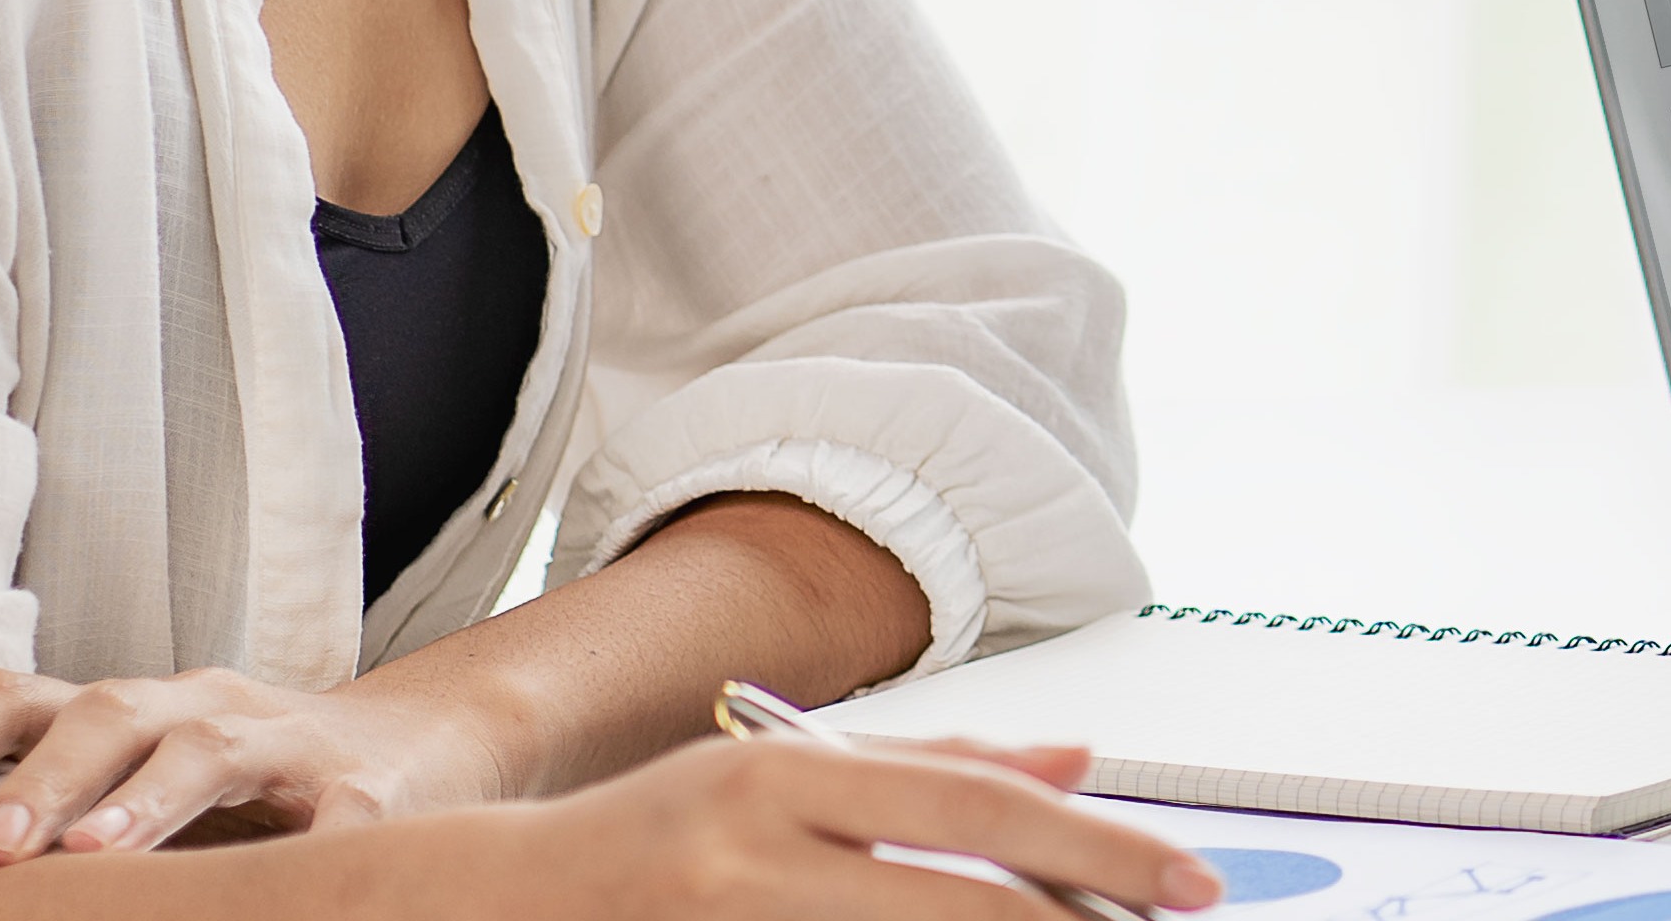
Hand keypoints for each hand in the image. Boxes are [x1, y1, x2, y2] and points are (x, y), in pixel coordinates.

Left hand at [0, 665, 501, 859]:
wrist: (429, 739)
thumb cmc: (252, 780)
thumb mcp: (147, 782)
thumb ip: (57, 814)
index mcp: (131, 712)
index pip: (20, 698)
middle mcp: (198, 708)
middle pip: (109, 711)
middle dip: (42, 778)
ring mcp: (285, 742)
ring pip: (208, 749)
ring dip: (147, 799)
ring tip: (97, 854)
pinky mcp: (366, 789)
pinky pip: (339, 814)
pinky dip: (311, 843)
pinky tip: (290, 874)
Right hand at [473, 736, 1226, 916]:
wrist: (484, 907)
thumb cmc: (650, 841)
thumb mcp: (779, 775)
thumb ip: (929, 769)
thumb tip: (1077, 763)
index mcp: (781, 778)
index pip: (976, 808)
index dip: (1098, 848)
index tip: (1187, 881)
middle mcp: (752, 858)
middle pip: (963, 905)